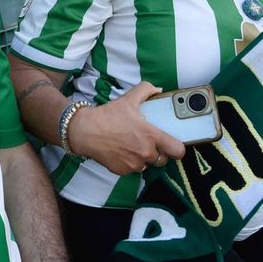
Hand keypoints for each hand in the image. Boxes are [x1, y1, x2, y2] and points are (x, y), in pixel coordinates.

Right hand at [68, 81, 187, 174]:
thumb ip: (146, 90)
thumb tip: (158, 90)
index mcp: (151, 136)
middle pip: (162, 160)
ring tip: (133, 146)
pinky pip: (132, 170)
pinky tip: (122, 152)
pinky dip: (130, 163)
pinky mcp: (122, 171)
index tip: (173, 145)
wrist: (85, 131)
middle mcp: (145, 152)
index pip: (177, 150)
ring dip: (144, 159)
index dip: (177, 148)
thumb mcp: (129, 99)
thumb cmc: (108, 116)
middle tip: (149, 143)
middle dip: (158, 153)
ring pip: (147, 165)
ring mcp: (134, 164)